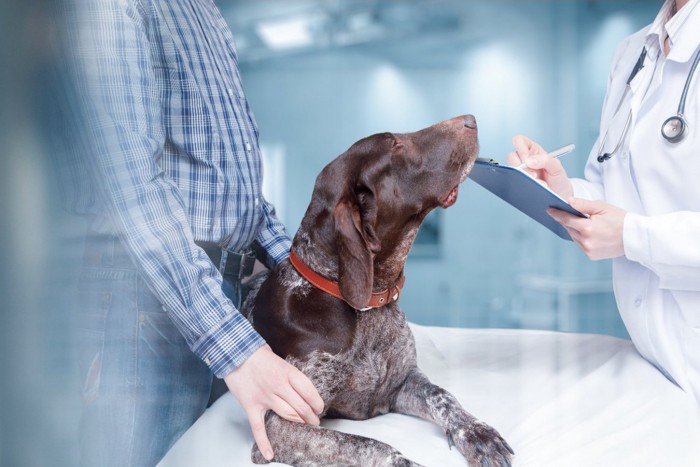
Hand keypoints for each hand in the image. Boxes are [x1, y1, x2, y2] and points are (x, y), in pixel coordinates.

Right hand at [224, 345, 323, 460]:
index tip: (319, 408)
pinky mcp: (251, 405)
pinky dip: (264, 442)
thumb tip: (302, 390)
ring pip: (287, 415)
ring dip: (298, 423)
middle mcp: (279, 385)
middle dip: (311, 417)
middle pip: (301, 406)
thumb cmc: (259, 355)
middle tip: (315, 421)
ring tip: (305, 427)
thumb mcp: (281, 361)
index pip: (309, 392)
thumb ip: (290, 376)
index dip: (317, 403)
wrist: (235, 352)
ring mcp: (265, 396)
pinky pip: (258, 427)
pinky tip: (270, 453)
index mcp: (288, 372)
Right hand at [507, 134, 573, 198]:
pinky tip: (532, 188)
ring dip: (524, 177)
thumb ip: (546, 160)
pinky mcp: (517, 182)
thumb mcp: (557, 167)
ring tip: (538, 183)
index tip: (528, 160)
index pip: (519, 140)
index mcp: (532, 150)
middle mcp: (523, 159)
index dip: (521, 149)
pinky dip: (522, 185)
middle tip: (534, 175)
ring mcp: (520, 171)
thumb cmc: (558, 178)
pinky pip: (512, 181)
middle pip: (511, 156)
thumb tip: (529, 161)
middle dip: (521, 166)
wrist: (559, 195)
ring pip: (511, 170)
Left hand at [547, 198, 625, 259]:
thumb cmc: (620, 220)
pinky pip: (581, 244)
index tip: (549, 209)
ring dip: (573, 230)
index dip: (557, 214)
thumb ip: (583, 205)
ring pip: (574, 237)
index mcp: (588, 228)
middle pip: (569, 229)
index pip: (567, 219)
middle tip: (561, 212)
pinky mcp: (591, 256)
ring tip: (575, 221)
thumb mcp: (602, 207)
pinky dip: (581, 238)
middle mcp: (586, 242)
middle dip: (566, 221)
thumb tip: (568, 201)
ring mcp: (588, 251)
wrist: (635, 238)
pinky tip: (585, 232)